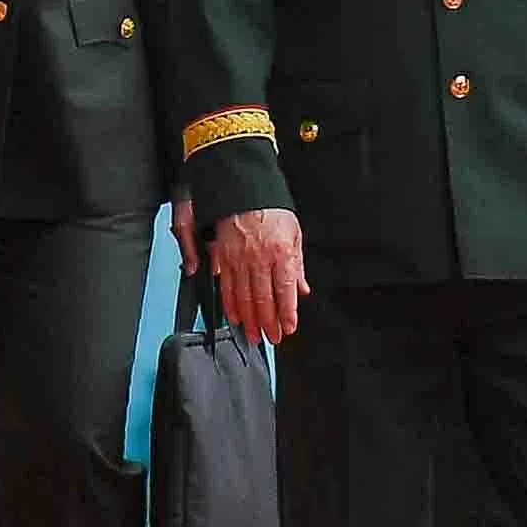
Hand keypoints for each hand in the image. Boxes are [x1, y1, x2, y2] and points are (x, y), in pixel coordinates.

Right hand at [207, 204, 304, 343]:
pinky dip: (231, 304)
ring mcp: (239, 259)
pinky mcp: (224, 257)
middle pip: (264, 299)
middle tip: (272, 337)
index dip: (287, 313)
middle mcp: (259, 258)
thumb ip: (298, 265)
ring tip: (255, 334)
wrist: (242, 188)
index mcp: (281, 252)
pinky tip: (236, 316)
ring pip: (244, 297)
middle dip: (268, 323)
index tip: (289, 327)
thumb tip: (302, 289)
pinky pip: (227, 286)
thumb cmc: (270, 208)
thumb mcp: (294, 233)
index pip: (285, 291)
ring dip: (250, 319)